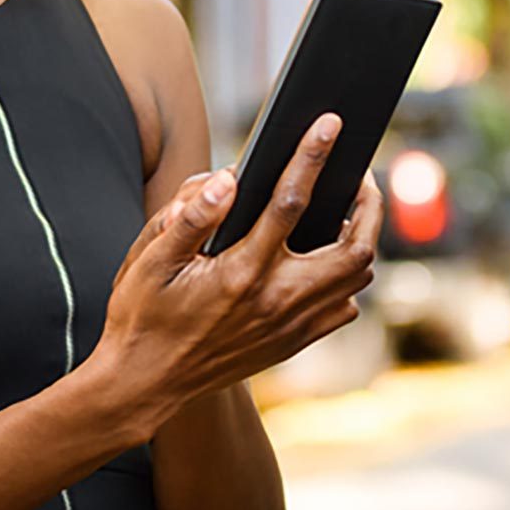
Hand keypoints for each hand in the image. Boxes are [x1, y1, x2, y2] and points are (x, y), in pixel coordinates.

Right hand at [89, 113, 381, 433]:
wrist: (144, 385)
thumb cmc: (141, 317)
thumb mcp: (149, 261)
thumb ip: (190, 216)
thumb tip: (228, 178)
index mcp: (240, 273)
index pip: (289, 202)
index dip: (312, 156)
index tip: (329, 124)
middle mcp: (275, 301)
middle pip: (353, 247)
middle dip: (368, 204)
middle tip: (358, 177)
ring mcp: (290, 326)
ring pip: (357, 280)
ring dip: (362, 241)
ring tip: (348, 212)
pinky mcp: (293, 343)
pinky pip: (342, 308)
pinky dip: (348, 280)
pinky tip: (327, 261)